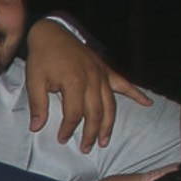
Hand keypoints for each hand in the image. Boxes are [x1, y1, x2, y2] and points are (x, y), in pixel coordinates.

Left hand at [23, 17, 150, 151]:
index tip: (61, 139)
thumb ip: (38, 105)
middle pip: (96, 113)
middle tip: (86, 148)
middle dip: (91, 134)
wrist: (52, 32)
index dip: (68, 129)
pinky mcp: (106, 70)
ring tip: (105, 141)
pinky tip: (147, 103)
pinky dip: (136, 94)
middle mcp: (92, 80)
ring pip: (110, 105)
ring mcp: (102, 74)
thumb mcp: (34, 80)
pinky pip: (124, 83)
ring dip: (109, 125)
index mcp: (74, 82)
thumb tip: (36, 127)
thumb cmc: (42, 57)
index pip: (74, 114)